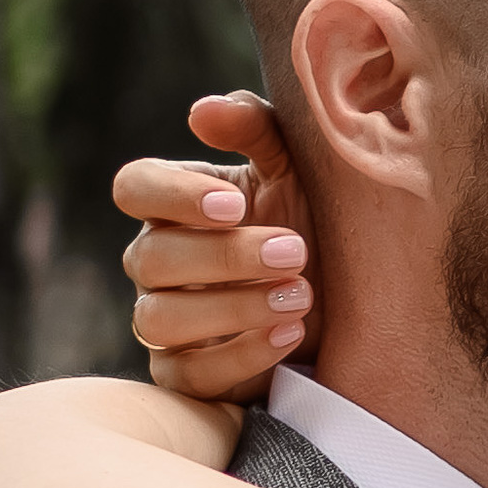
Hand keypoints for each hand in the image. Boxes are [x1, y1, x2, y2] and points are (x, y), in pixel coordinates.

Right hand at [114, 93, 314, 401]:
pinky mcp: (184, 376)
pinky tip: (291, 333)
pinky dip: (241, 354)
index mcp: (172, 206)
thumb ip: (255, 130)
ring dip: (233, 307)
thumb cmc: (313, 224)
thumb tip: (203, 111)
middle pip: (151, 258)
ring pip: (158, 320)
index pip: (134, 186)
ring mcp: (163, 323)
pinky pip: (189, 374)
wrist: (353, 303)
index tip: (233, 205)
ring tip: (300, 296)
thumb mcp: (295, 170)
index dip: (174, 195)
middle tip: (295, 252)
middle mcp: (155, 263)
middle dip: (225, 257)